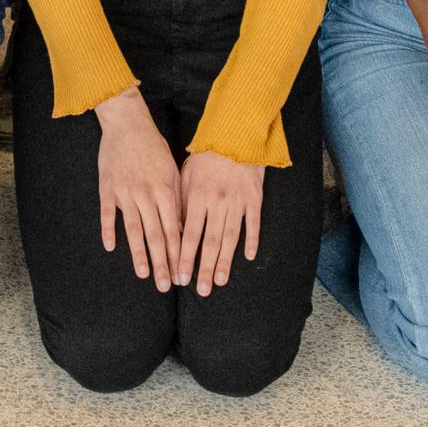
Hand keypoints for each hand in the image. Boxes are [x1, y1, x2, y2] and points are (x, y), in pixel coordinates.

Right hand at [93, 87, 180, 289]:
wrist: (127, 124)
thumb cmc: (154, 147)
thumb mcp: (172, 172)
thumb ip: (176, 200)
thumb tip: (183, 229)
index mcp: (165, 191)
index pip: (174, 231)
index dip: (178, 255)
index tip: (182, 275)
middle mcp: (146, 195)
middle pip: (155, 236)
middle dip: (161, 263)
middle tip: (165, 285)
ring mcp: (125, 193)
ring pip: (133, 230)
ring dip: (139, 254)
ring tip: (142, 274)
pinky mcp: (107, 187)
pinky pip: (108, 214)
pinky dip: (109, 230)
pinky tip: (110, 247)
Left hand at [177, 150, 263, 294]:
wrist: (235, 137)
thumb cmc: (205, 157)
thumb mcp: (185, 175)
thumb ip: (180, 201)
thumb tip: (172, 228)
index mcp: (197, 196)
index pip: (188, 234)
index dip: (184, 257)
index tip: (180, 276)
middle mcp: (217, 202)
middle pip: (209, 241)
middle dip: (203, 267)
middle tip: (200, 289)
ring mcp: (237, 202)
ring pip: (230, 238)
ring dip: (224, 261)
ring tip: (219, 281)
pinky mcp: (254, 199)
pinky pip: (253, 224)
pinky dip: (252, 241)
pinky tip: (248, 258)